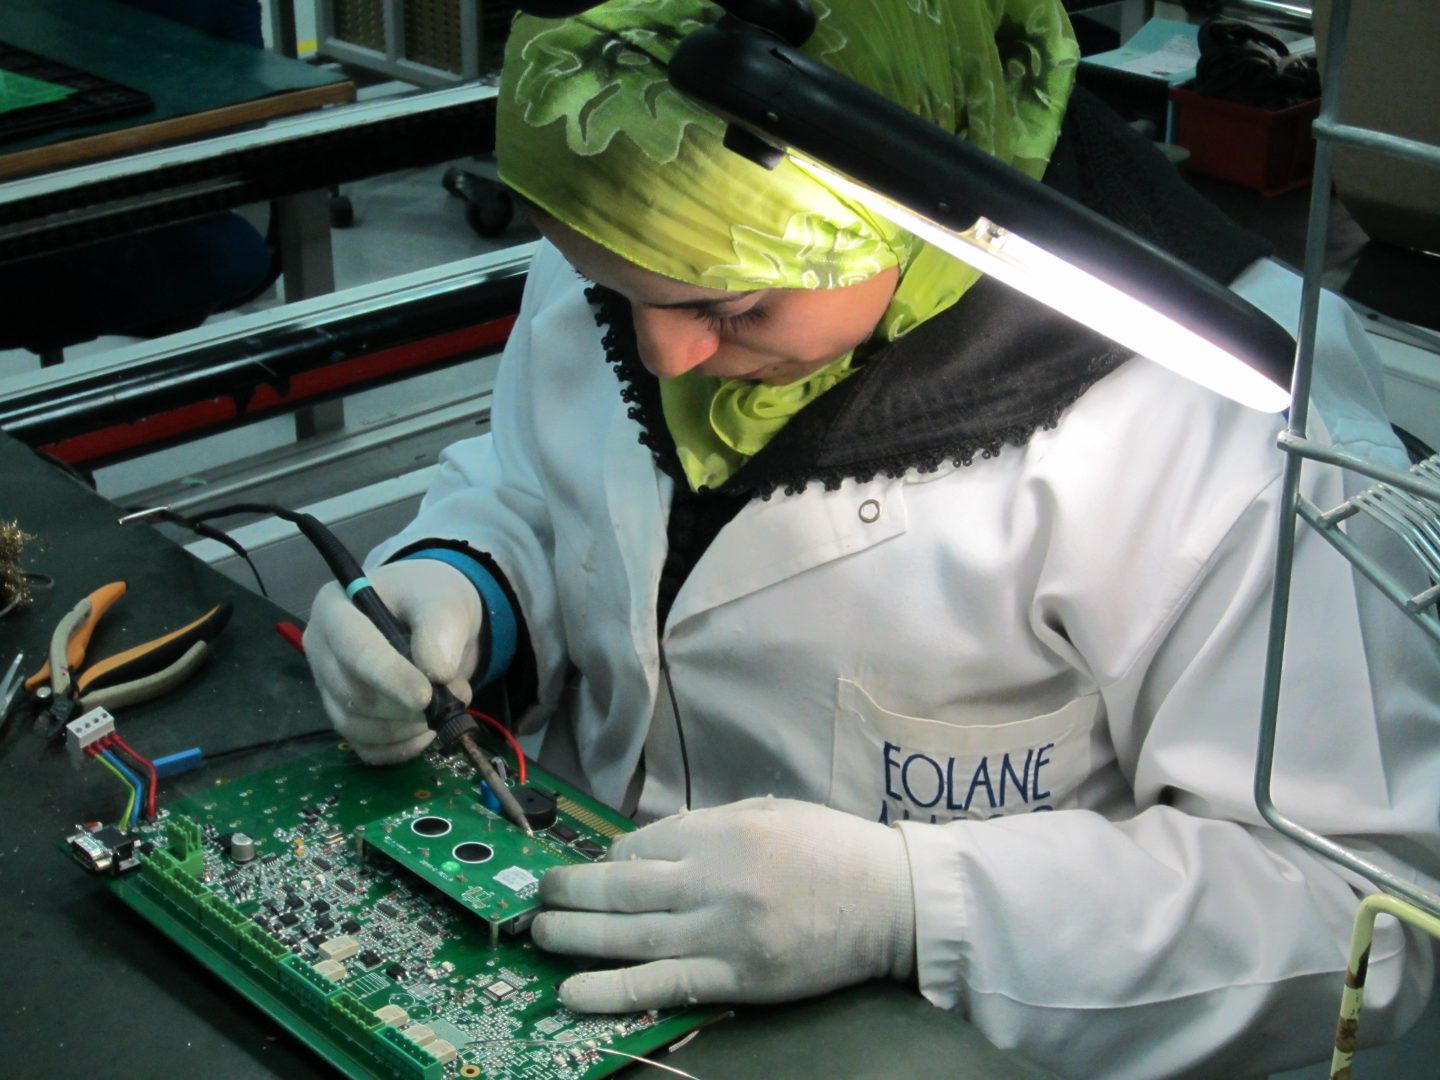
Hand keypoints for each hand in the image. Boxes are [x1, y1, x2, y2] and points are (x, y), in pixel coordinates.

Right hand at [303, 560, 482, 763]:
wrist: (430, 617)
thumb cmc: (426, 600)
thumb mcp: (441, 600)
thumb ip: (441, 628)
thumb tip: (438, 672)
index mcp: (334, 610)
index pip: (354, 651)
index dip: (389, 676)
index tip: (425, 696)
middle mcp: (321, 651)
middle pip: (352, 694)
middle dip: (405, 705)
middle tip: (453, 695)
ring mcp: (329, 688)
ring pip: (355, 726)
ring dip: (406, 728)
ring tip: (446, 707)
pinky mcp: (345, 717)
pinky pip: (365, 747)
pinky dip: (400, 748)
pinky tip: (427, 732)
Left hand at [531, 796, 914, 1011]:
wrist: (891, 902)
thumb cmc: (833, 850)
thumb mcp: (770, 814)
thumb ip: (711, 827)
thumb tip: (652, 846)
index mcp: (722, 831)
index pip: (642, 844)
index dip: (612, 858)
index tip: (602, 868)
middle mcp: (713, 878)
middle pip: (622, 887)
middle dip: (573, 891)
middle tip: (540, 893)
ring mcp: (722, 932)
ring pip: (628, 935)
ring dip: (575, 935)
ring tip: (539, 933)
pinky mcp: (736, 977)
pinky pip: (660, 984)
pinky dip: (611, 990)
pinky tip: (572, 993)